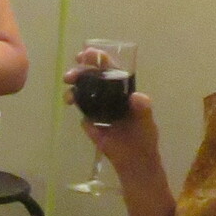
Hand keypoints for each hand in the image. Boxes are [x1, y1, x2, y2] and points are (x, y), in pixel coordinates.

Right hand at [68, 45, 160, 172]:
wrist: (135, 160)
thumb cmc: (143, 136)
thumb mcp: (146, 120)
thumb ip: (143, 108)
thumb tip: (137, 97)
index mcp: (121, 90)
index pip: (108, 69)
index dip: (97, 59)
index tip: (86, 54)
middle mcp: (108, 96)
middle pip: (90, 78)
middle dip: (78, 73)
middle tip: (70, 76)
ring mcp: (98, 109)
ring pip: (82, 93)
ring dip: (72, 90)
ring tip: (68, 96)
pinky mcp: (91, 124)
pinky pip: (83, 114)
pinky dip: (78, 109)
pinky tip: (77, 109)